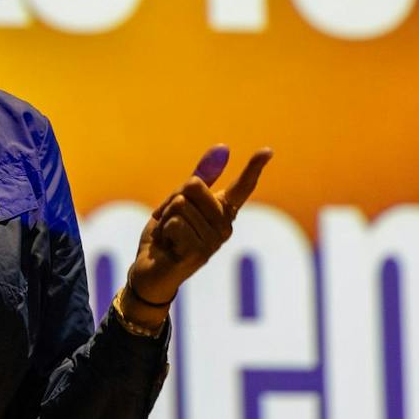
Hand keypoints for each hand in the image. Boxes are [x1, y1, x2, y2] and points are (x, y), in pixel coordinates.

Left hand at [124, 144, 273, 312]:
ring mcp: (214, 242)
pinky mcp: (200, 253)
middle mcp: (225, 227)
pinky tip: (169, 246)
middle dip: (173, 199)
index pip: (242, 187)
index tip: (267, 150)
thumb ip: (200, 178)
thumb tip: (224, 147)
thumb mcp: (180, 201)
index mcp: (222, 212)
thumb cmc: (167, 234)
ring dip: (166, 217)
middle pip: (194, 185)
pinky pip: (175, 221)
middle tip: (171, 220)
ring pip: (180, 203)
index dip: (254, 167)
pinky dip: (164, 230)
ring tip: (170, 236)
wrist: (150, 271)